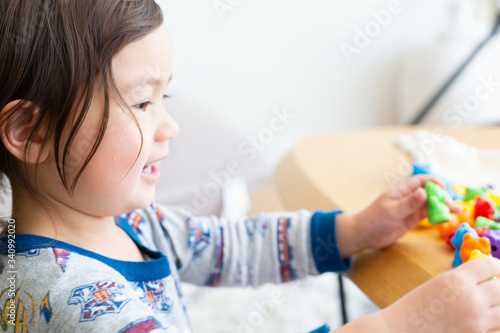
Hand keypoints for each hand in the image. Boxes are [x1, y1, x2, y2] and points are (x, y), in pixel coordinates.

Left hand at [337, 175, 460, 256]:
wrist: (364, 235)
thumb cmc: (374, 220)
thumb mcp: (392, 211)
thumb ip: (409, 203)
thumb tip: (424, 193)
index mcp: (401, 190)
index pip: (420, 181)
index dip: (433, 182)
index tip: (443, 188)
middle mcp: (407, 198)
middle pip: (428, 193)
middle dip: (441, 197)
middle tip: (452, 205)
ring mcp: (409, 209)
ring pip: (429, 205)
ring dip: (442, 207)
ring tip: (456, 211)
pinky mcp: (410, 220)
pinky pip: (426, 215)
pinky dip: (436, 215)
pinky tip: (445, 217)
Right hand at [381, 257, 499, 332]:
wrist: (400, 331)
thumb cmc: (414, 307)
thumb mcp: (437, 285)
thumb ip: (461, 281)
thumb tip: (485, 281)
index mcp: (458, 280)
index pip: (490, 266)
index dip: (497, 266)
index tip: (497, 268)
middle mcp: (472, 299)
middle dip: (497, 287)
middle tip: (492, 288)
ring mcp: (477, 322)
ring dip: (497, 308)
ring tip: (489, 307)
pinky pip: (496, 330)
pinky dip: (492, 326)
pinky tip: (481, 324)